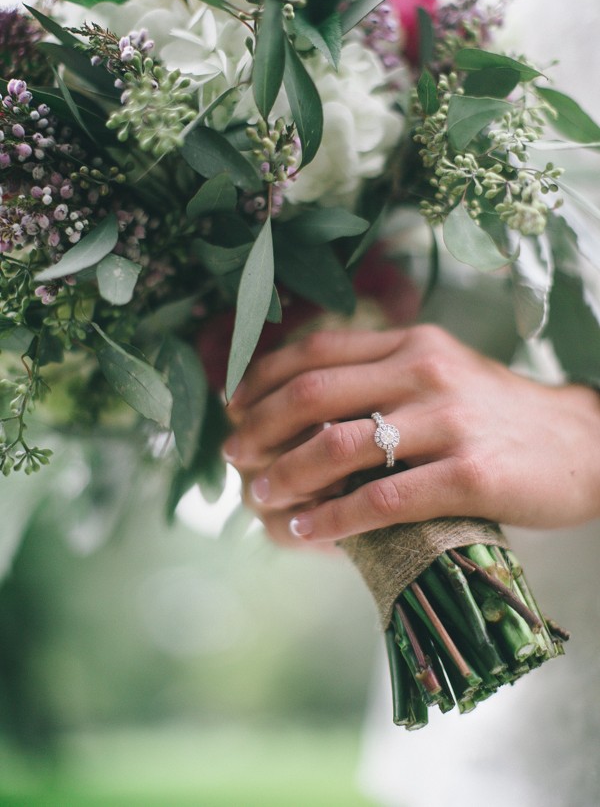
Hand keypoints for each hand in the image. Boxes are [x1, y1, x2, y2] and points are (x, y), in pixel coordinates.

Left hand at [223, 325, 599, 545]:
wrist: (584, 444)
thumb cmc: (498, 414)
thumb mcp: (442, 372)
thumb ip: (382, 375)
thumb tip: (302, 399)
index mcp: (412, 343)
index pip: (315, 350)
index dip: (261, 378)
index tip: (232, 406)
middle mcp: (425, 371)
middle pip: (311, 393)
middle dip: (257, 427)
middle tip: (233, 457)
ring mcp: (449, 421)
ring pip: (338, 445)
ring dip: (284, 475)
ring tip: (260, 496)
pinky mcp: (471, 474)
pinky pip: (383, 499)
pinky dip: (334, 518)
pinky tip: (308, 531)